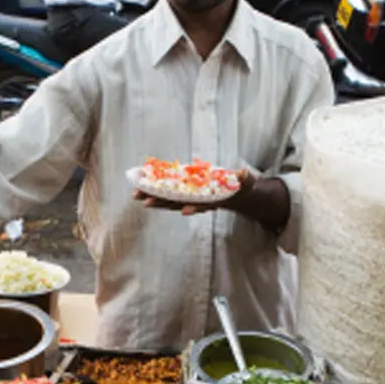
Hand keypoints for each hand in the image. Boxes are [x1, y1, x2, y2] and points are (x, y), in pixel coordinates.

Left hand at [133, 169, 253, 215]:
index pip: (202, 204)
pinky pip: (169, 194)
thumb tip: (244, 173)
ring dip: (154, 198)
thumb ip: (245, 178)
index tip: (184, 210)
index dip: (193, 207)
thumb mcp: (246, 181)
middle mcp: (199, 201)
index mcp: (214, 199)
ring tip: (138, 197)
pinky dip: (158, 192)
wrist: (237, 193)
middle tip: (145, 201)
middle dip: (163, 203)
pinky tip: (144, 190)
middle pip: (180, 203)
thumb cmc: (242, 186)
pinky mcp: (185, 193)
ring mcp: (191, 198)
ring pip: (170, 200)